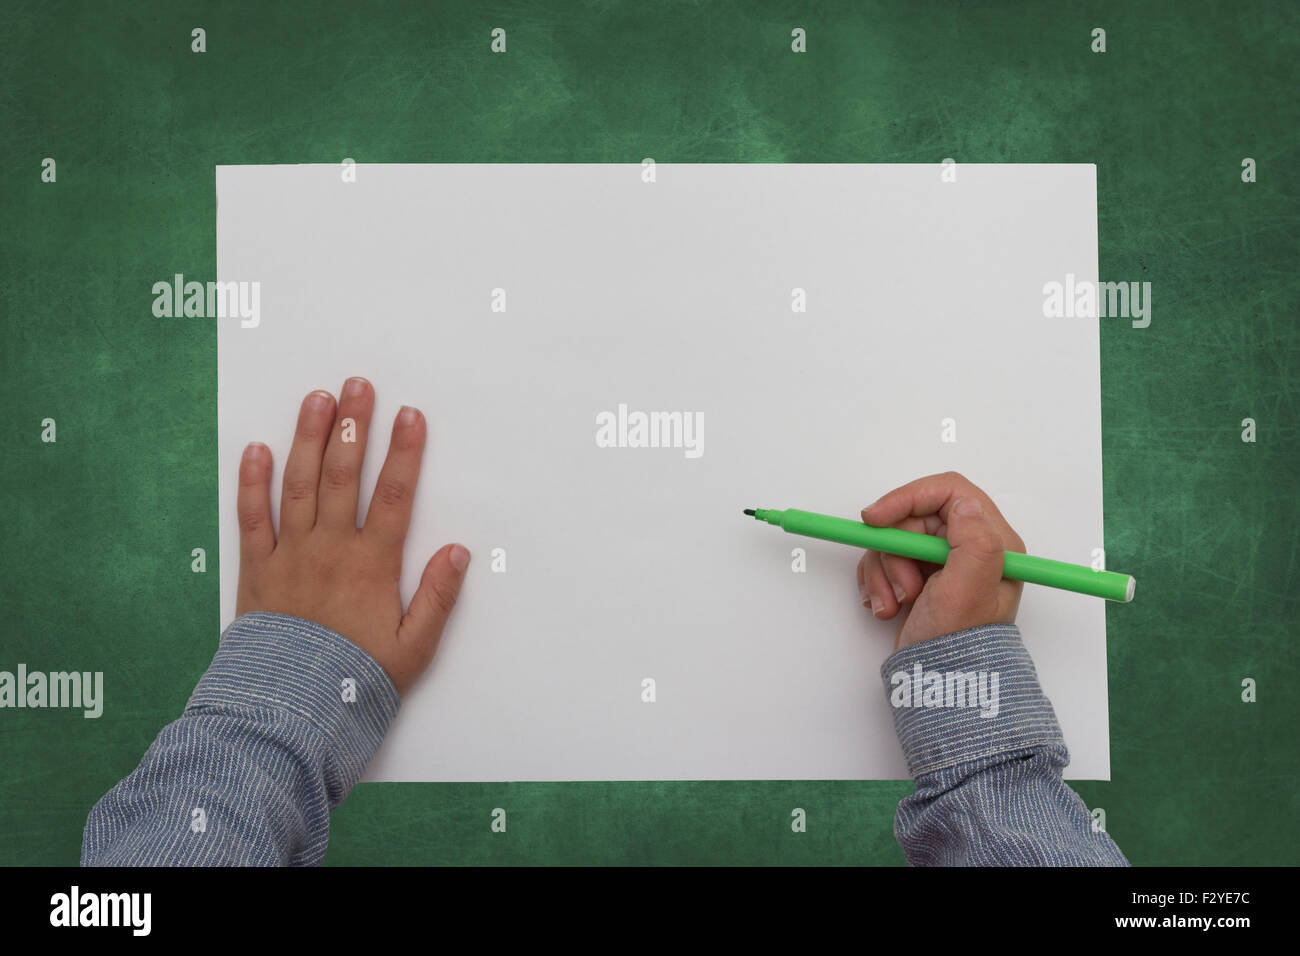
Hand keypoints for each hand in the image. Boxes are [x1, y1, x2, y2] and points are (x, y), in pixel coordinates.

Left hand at [234, 376, 469, 694]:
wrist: (291, 710)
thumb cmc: (355, 680)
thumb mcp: (415, 647)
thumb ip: (438, 597)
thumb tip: (458, 552)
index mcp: (372, 564)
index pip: (394, 495)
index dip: (405, 452)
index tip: (410, 415)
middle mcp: (331, 549)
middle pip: (344, 475)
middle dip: (353, 426)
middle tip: (358, 385)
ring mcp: (291, 555)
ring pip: (300, 484)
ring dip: (308, 438)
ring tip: (317, 400)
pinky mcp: (257, 570)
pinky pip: (252, 518)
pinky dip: (253, 483)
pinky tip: (257, 450)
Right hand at [857, 471, 1024, 650]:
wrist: (940, 682)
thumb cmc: (958, 643)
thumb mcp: (970, 589)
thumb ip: (975, 541)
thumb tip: (963, 503)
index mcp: (993, 542)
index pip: (948, 491)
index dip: (908, 497)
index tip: (875, 518)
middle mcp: (968, 546)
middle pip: (913, 516)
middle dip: (895, 549)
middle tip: (903, 585)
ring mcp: (940, 562)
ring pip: (893, 538)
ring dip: (883, 571)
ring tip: (897, 604)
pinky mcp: (917, 575)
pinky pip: (882, 559)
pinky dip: (876, 582)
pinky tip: (887, 608)